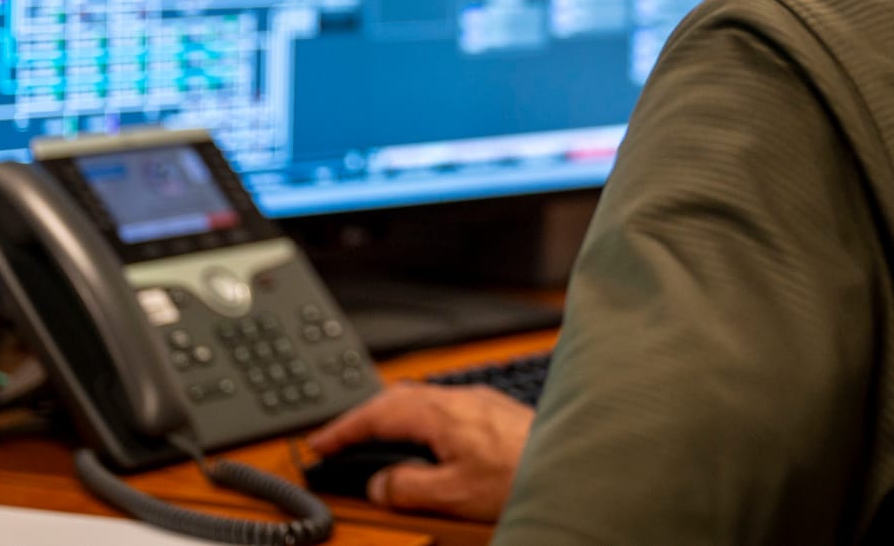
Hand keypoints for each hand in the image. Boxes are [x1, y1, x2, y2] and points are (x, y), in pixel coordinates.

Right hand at [305, 382, 533, 521]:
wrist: (573, 469)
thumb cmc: (521, 478)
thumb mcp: (453, 494)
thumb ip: (408, 488)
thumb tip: (379, 484)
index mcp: (442, 413)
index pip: (378, 413)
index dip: (344, 428)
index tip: (320, 442)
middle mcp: (460, 398)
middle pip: (398, 398)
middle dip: (364, 417)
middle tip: (340, 439)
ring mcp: (481, 401)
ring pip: (422, 401)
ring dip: (393, 418)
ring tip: (375, 440)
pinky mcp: (497, 411)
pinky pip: (444, 408)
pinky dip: (420, 421)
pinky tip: (426, 440)